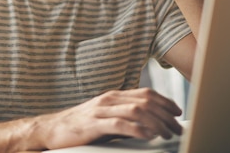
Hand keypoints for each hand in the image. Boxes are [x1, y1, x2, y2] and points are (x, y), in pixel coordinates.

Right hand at [39, 88, 182, 149]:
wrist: (51, 129)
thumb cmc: (80, 126)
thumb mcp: (106, 117)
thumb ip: (125, 117)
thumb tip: (150, 124)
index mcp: (114, 96)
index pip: (146, 93)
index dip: (165, 101)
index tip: (177, 112)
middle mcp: (109, 99)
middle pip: (145, 101)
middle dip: (166, 115)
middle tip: (177, 128)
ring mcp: (101, 110)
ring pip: (137, 111)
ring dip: (156, 123)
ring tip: (167, 134)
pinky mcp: (93, 124)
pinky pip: (120, 124)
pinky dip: (137, 129)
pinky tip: (148, 136)